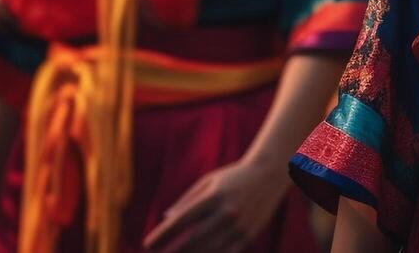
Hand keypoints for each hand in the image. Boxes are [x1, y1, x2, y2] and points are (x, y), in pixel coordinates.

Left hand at [142, 155, 288, 252]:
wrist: (270, 174)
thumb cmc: (234, 176)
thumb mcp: (208, 181)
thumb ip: (187, 199)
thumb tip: (166, 218)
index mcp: (214, 196)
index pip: (182, 220)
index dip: (163, 234)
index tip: (148, 244)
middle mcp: (226, 212)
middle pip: (193, 239)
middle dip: (173, 251)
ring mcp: (239, 226)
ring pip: (209, 250)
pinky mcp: (248, 236)